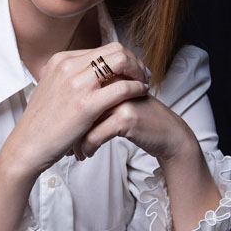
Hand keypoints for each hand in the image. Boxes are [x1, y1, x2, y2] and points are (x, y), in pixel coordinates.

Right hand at [4, 41, 149, 176]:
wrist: (27, 146)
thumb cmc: (42, 123)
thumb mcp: (51, 88)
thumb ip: (69, 76)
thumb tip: (89, 71)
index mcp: (61, 60)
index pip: (103, 48)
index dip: (123, 58)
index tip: (132, 71)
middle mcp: (68, 66)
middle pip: (115, 49)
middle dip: (134, 61)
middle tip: (142, 75)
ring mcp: (77, 84)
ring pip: (121, 61)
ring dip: (138, 72)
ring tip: (143, 84)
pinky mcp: (86, 104)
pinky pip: (122, 87)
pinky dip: (136, 88)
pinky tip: (140, 95)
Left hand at [73, 90, 200, 162]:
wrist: (168, 133)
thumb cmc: (140, 119)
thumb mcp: (116, 101)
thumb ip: (95, 97)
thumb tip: (62, 103)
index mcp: (107, 76)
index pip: (75, 90)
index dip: (65, 111)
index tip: (62, 130)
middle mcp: (112, 83)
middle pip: (76, 104)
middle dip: (67, 127)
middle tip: (64, 144)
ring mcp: (119, 98)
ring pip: (82, 121)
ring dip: (75, 141)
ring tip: (74, 152)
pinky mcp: (125, 117)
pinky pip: (94, 135)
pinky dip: (87, 148)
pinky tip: (86, 154)